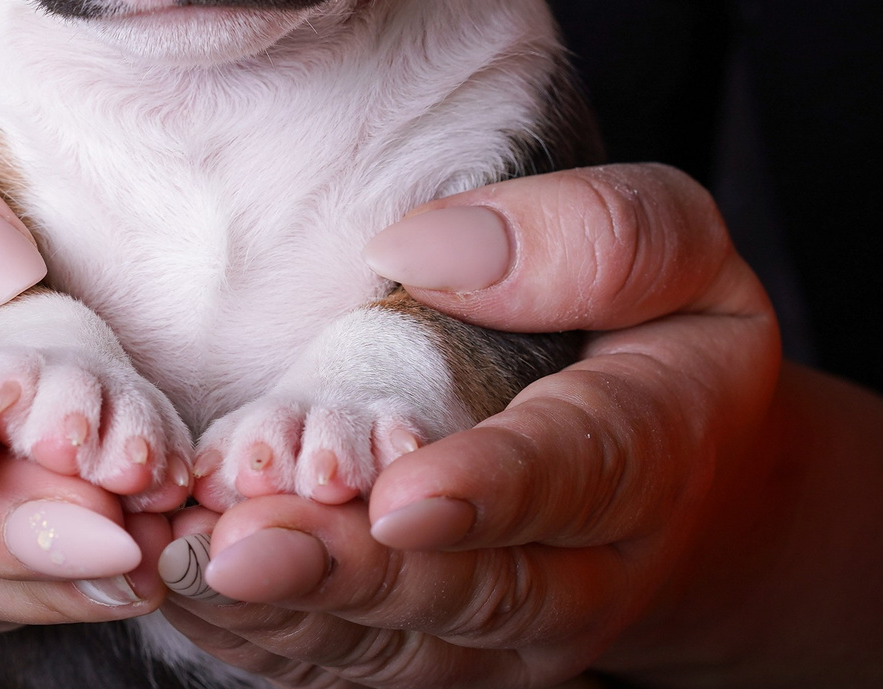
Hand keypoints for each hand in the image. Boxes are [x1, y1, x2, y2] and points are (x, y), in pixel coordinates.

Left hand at [161, 165, 882, 687]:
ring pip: (398, 648)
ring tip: (188, 568)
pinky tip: (183, 591)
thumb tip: (422, 245)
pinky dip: (263, 638)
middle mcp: (586, 570)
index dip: (485, 490)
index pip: (571, 472)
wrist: (699, 488)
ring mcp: (507, 631)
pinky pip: (348, 665)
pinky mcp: (438, 653)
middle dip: (354, 574)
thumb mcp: (681, 248)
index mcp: (650, 449)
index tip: (401, 495)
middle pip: (471, 590)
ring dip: (289, 615)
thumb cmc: (666, 332)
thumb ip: (588, 237)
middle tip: (243, 545)